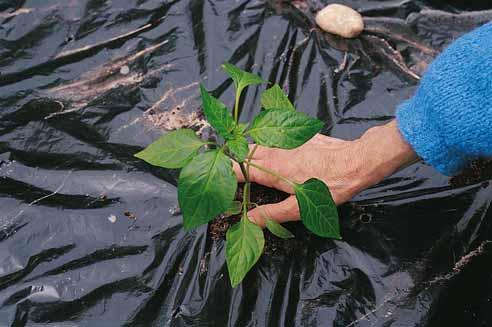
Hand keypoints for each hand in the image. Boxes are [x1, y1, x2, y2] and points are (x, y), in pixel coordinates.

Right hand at [234, 120, 416, 225]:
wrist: (355, 161)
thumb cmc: (329, 186)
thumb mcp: (300, 208)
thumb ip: (272, 214)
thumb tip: (249, 220)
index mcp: (270, 169)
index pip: (236, 169)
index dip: (225, 176)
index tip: (222, 185)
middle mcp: (272, 150)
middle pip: (242, 152)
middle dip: (234, 162)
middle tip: (232, 176)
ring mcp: (284, 139)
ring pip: (257, 143)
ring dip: (249, 151)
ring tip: (248, 164)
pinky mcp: (297, 134)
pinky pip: (273, 136)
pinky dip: (266, 142)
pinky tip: (273, 152)